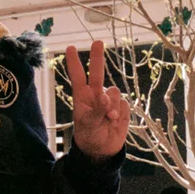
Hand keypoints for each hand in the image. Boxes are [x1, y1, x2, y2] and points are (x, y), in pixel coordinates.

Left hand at [66, 41, 129, 160]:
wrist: (102, 150)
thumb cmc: (89, 136)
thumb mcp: (88, 125)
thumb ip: (97, 110)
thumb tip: (106, 97)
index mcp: (82, 97)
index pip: (78, 77)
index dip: (74, 63)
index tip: (70, 48)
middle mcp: (96, 95)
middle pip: (97, 73)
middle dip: (97, 58)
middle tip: (98, 42)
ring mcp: (109, 100)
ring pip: (114, 91)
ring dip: (112, 104)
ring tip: (107, 119)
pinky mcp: (121, 108)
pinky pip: (124, 103)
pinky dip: (120, 112)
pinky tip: (115, 121)